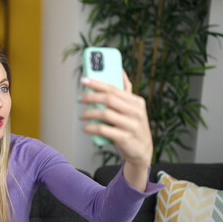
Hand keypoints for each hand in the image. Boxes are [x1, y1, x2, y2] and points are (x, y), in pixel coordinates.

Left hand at [79, 72, 151, 190]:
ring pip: (105, 114)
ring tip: (82, 116)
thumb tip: (120, 70)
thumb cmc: (133, 126)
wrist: (142, 151)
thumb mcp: (133, 109)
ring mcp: (131, 125)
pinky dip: (92, 128)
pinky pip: (104, 130)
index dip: (97, 83)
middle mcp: (136, 112)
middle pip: (109, 99)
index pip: (114, 89)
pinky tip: (86, 128)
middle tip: (80, 99)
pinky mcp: (125, 138)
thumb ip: (126, 91)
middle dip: (91, 97)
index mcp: (137, 102)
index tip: (83, 80)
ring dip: (89, 113)